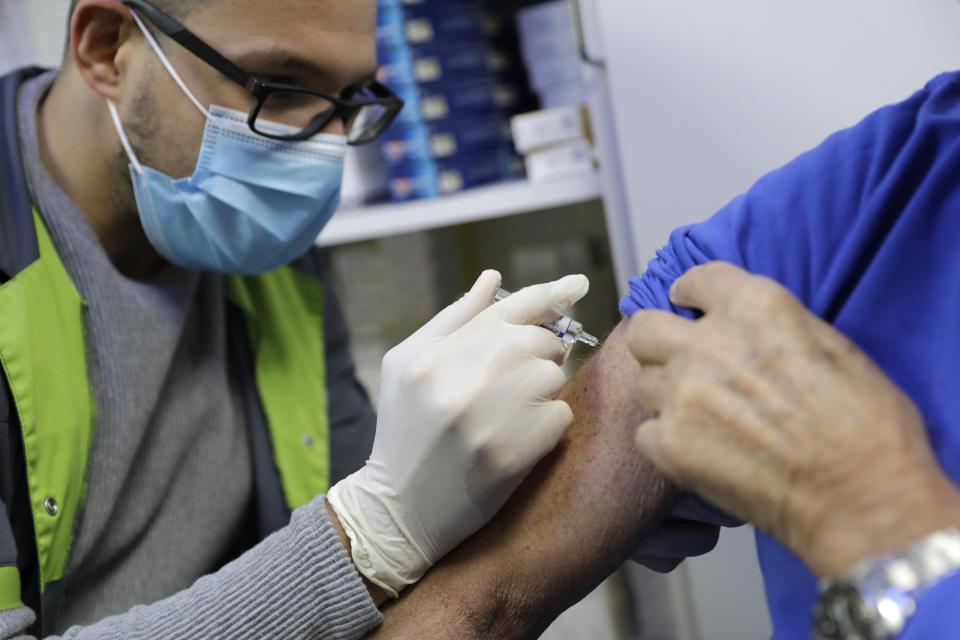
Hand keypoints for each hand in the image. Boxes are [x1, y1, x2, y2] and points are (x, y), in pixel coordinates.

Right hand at [329, 270, 588, 595]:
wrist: (400, 509)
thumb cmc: (404, 429)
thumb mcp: (407, 365)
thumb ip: (452, 320)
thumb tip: (494, 278)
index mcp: (433, 355)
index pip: (507, 309)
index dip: (549, 294)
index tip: (578, 284)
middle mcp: (460, 380)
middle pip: (537, 340)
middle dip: (540, 352)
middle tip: (523, 374)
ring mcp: (487, 418)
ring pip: (552, 376)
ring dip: (542, 389)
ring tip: (511, 410)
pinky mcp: (512, 453)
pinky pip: (559, 415)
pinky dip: (548, 423)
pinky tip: (518, 435)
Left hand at [625, 262, 959, 576]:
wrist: (865, 499)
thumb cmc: (869, 427)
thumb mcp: (834, 346)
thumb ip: (777, 326)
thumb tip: (747, 328)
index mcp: (755, 307)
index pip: (696, 280)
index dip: (689, 295)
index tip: (686, 304)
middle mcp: (708, 343)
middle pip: (645, 329)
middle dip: (659, 344)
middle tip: (679, 363)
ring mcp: (683, 394)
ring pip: (644, 383)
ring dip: (666, 396)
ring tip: (702, 419)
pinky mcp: (671, 443)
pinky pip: (646, 433)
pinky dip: (667, 443)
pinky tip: (700, 452)